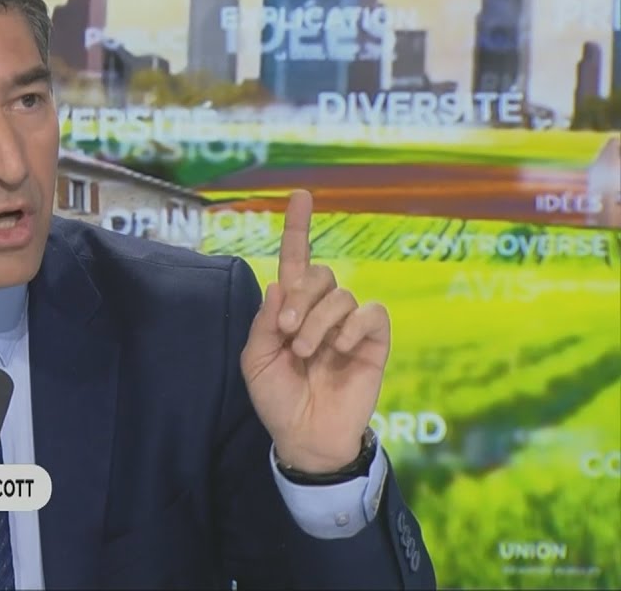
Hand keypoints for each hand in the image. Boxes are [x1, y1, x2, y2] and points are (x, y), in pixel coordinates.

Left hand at [240, 190, 388, 473]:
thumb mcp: (256, 359)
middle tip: (288, 333)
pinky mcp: (373, 341)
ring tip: (308, 353)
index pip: (296, 260)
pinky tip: (340, 350)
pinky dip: (351, 326)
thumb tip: (280, 283)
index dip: (298, 227)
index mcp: (290, 309)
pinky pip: (369, 312)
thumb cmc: (277, 398)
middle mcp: (321, 310)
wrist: (305, 435)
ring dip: (319, 321)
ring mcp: (349, 324)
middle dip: (300, 299)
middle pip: (319, 273)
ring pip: (340, 295)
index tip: (299, 195)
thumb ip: (265, 320)